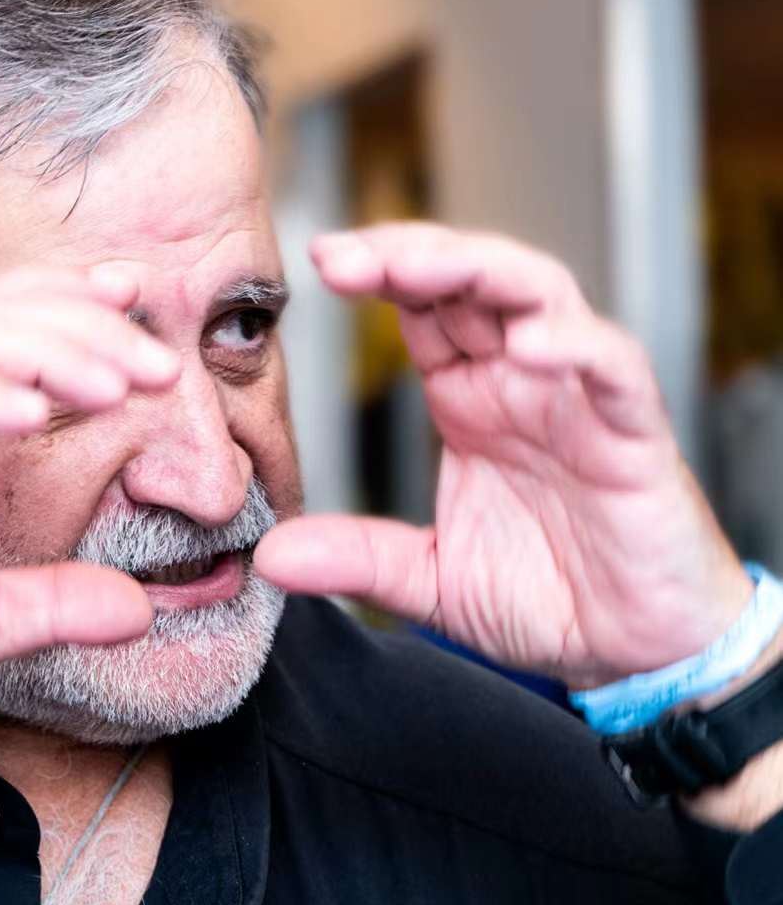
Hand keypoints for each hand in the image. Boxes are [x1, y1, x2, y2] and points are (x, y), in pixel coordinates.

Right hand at [0, 264, 177, 734]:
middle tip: (162, 362)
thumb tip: (140, 612)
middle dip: (87, 327)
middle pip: (0, 323)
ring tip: (121, 385)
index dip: (73, 307)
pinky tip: (32, 413)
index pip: (8, 337)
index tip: (139, 302)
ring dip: (51, 351)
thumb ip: (54, 606)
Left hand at [255, 222, 752, 687]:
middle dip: (408, 253)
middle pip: (470, 279)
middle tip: (342, 256)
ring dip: (478, 270)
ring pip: (538, 295)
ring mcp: (578, 398)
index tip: (320, 261)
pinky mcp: (634, 433)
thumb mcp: (429, 580)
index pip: (422, 307)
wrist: (635, 650)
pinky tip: (528, 346)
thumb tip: (268, 557)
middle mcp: (519, 382)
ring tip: (414, 268)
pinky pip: (611, 367)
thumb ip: (356, 558)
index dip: (377, 273)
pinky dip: (575, 346)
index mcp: (469, 399)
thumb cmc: (548, 596)